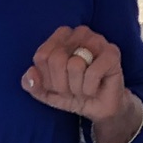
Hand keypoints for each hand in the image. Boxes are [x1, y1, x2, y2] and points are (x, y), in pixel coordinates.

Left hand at [22, 25, 140, 142]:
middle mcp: (79, 33)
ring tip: (83, 88)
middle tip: (71, 89)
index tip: (57, 85)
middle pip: (56, 59)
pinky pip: (92, 73)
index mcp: (61, 36)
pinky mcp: (112, 53)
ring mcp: (97, 41)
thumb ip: (32, 84)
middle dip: (61, 84)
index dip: (47, 78)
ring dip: (76, 87)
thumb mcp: (47, 93)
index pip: (42, 56)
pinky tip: (95, 89)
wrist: (98, 108)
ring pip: (74, 65)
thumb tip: (29, 74)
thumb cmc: (73, 94)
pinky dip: (89, 88)